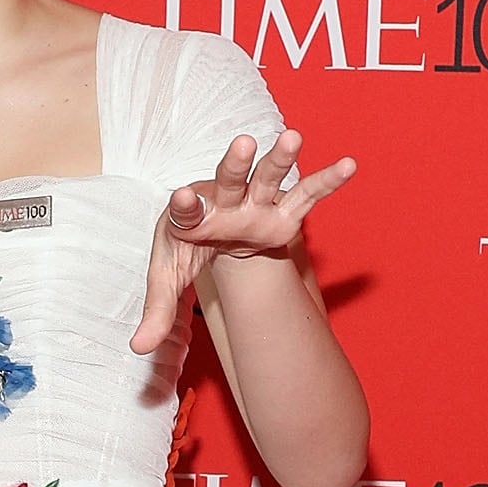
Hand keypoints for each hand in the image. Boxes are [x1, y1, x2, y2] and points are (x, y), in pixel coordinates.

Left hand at [130, 128, 355, 355]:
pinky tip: (349, 165)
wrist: (208, 225)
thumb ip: (157, 312)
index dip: (186, 205)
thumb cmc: (186, 246)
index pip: (186, 210)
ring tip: (293, 138)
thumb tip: (138, 348)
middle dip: (235, 164)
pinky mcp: (282, 210)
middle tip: (242, 145)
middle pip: (229, 180)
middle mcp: (224, 201)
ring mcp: (255, 202)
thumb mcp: (169, 278)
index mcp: (191, 217)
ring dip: (280, 159)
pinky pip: (306, 194)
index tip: (182, 196)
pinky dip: (327, 181)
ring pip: (268, 176)